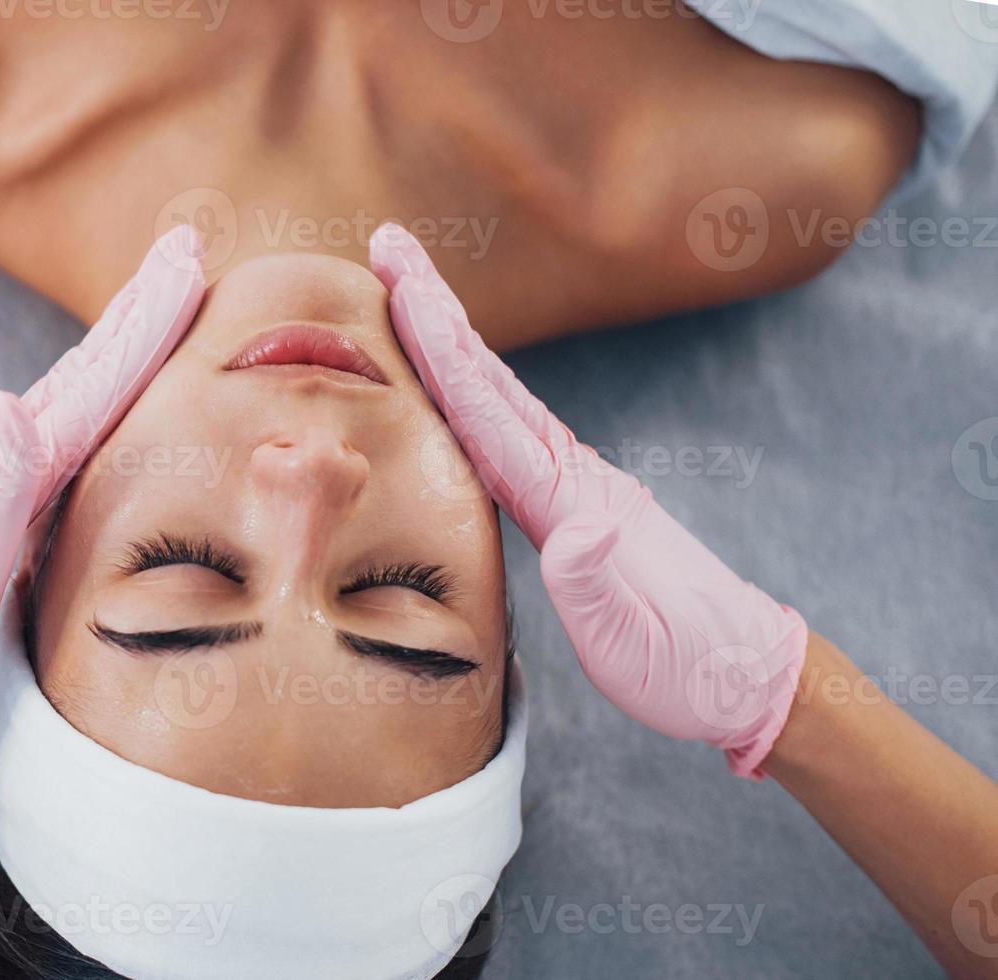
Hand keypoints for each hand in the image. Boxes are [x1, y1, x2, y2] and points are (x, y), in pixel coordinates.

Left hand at [0, 226, 205, 745]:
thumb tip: (9, 398)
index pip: (88, 389)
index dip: (142, 328)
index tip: (186, 264)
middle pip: (83, 373)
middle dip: (139, 313)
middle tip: (185, 250)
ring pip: (70, 396)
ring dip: (118, 345)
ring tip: (158, 303)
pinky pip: (58, 433)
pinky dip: (93, 396)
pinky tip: (100, 395)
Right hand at [370, 224, 805, 777]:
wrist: (746, 677)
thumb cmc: (686, 669)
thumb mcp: (634, 645)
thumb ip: (594, 585)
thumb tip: (579, 528)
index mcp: (576, 506)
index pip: (493, 417)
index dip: (443, 352)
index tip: (403, 288)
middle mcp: (577, 481)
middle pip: (493, 383)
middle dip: (437, 312)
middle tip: (390, 246)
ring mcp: (581, 489)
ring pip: (502, 400)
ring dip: (453, 342)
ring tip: (408, 291)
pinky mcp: (580, 508)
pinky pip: (512, 434)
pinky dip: (476, 391)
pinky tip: (459, 381)